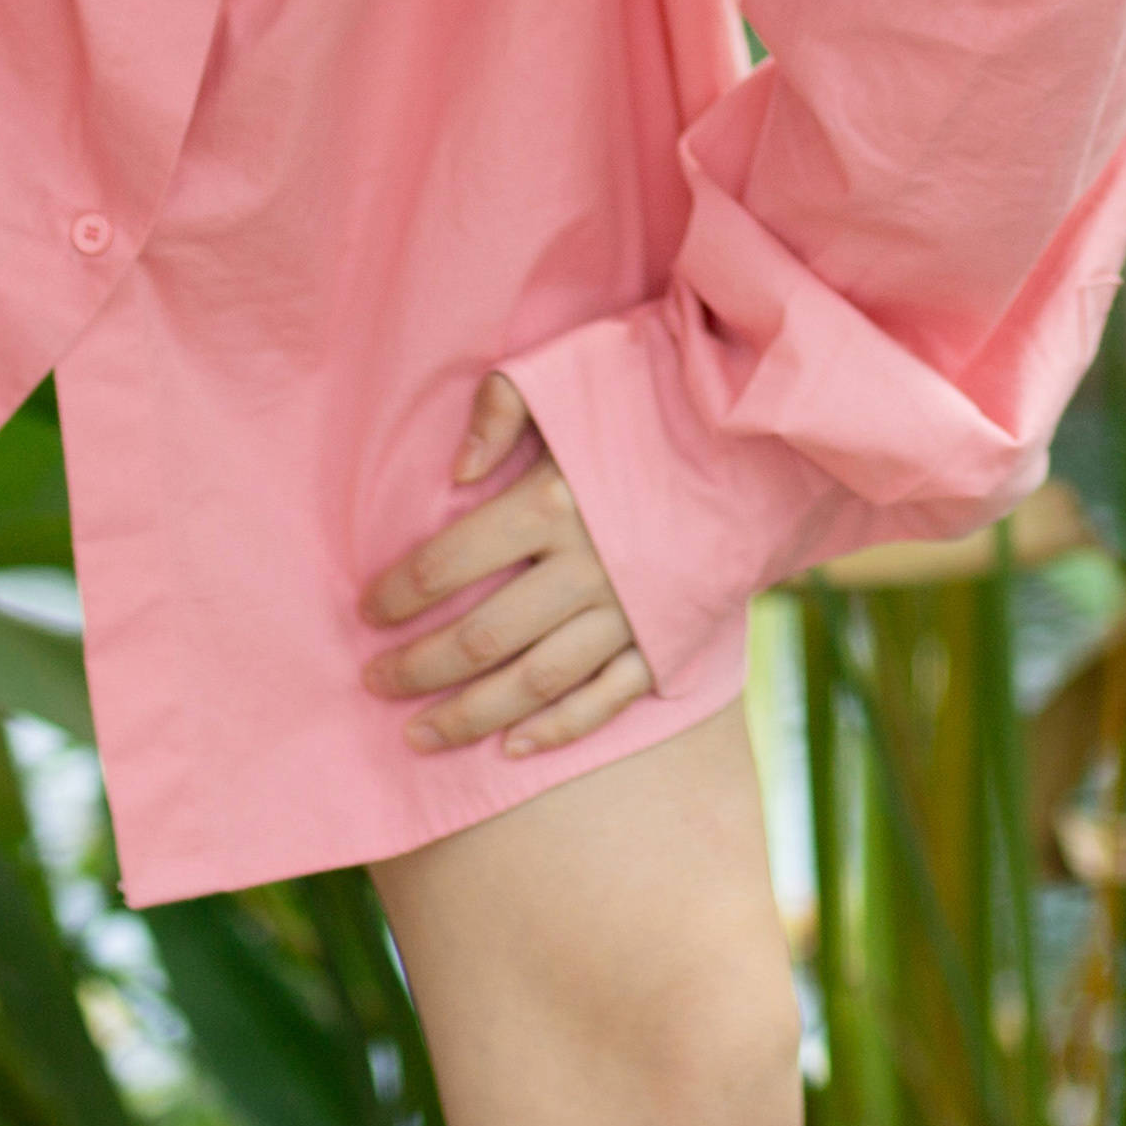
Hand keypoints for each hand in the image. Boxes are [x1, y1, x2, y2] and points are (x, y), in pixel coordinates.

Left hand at [359, 370, 654, 759]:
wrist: (758, 435)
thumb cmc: (650, 398)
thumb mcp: (569, 376)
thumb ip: (502, 409)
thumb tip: (454, 472)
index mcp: (549, 502)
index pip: (447, 565)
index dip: (397, 594)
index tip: (366, 611)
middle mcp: (585, 566)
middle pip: (480, 637)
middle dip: (416, 668)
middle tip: (375, 682)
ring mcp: (628, 610)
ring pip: (534, 682)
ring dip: (470, 715)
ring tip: (419, 735)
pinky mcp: (667, 636)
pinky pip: (606, 698)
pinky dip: (558, 730)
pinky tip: (513, 749)